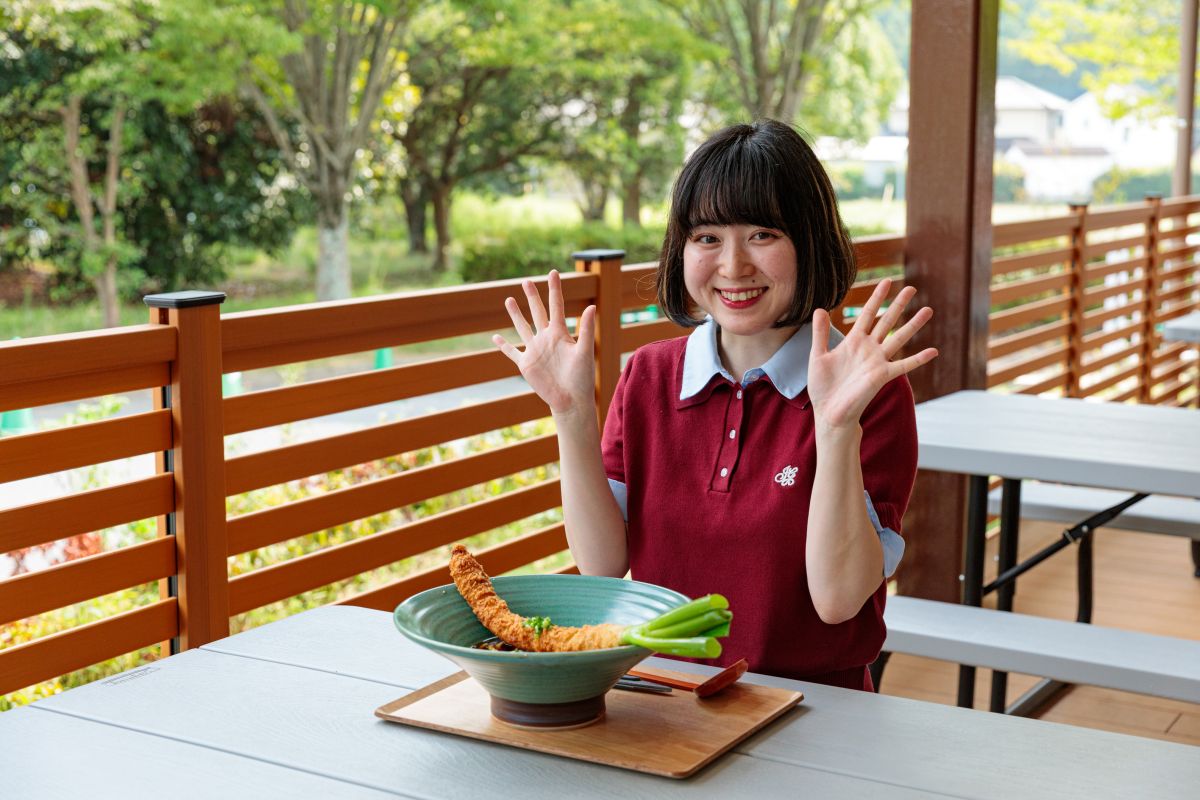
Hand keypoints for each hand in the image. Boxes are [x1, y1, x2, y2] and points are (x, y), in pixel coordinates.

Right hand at [493, 270, 596, 416]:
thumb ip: (587, 329)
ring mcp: (534, 350)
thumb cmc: (582, 378)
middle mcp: (546, 338)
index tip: (553, 272)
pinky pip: (511, 352)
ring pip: (522, 327)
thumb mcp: (585, 351)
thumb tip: (592, 307)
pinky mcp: (526, 364)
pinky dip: (503, 346)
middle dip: (532, 296)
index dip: (554, 289)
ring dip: (516, 314)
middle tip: (526, 281)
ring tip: (509, 299)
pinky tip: (495, 338)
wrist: (571, 400)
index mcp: (560, 333)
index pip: (556, 306)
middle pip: (537, 312)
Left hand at [807, 279, 937, 430]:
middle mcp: (868, 348)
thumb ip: (820, 333)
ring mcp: (877, 361)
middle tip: (912, 288)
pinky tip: (933, 351)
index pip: (867, 314)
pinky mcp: (882, 376)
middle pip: (887, 321)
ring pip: (899, 338)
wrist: (829, 412)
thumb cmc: (823, 387)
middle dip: (898, 305)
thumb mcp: (818, 356)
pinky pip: (904, 366)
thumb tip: (820, 308)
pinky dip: (919, 359)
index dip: (876, 298)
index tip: (886, 281)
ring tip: (928, 310)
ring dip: (913, 325)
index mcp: (853, 341)